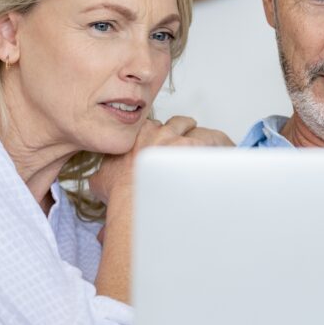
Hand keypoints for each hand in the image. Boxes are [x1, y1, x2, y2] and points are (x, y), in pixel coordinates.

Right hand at [89, 116, 232, 205]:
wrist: (132, 201)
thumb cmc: (119, 193)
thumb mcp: (100, 181)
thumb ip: (101, 176)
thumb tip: (98, 183)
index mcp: (135, 136)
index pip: (150, 127)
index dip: (158, 135)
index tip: (161, 145)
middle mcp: (156, 132)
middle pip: (173, 123)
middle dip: (179, 131)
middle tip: (184, 143)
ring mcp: (176, 138)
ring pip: (192, 127)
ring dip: (198, 135)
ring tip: (206, 143)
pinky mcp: (194, 146)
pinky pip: (213, 138)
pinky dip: (220, 144)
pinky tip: (226, 150)